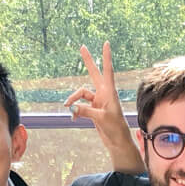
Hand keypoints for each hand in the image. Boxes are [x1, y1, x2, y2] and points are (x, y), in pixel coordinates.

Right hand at [64, 41, 140, 164]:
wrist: (117, 142)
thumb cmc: (115, 129)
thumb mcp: (100, 119)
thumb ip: (85, 111)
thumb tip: (71, 106)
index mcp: (109, 92)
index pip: (107, 70)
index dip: (106, 57)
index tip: (106, 43)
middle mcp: (103, 94)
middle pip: (93, 73)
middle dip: (88, 61)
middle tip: (82, 46)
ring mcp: (98, 101)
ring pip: (81, 94)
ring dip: (73, 100)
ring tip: (67, 108)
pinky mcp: (93, 110)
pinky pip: (79, 106)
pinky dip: (75, 111)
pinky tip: (73, 118)